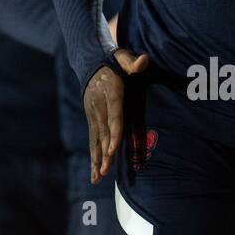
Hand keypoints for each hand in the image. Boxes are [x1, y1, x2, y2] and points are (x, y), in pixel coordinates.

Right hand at [83, 47, 148, 183]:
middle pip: (102, 132)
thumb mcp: (123, 57)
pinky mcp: (91, 119)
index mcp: (110, 92)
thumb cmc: (114, 61)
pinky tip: (95, 174)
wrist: (91, 61)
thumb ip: (133, 61)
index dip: (113, 132)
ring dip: (97, 159)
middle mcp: (98, 105)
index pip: (113, 114)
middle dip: (105, 152)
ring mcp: (92, 114)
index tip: (113, 148)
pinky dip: (94, 157)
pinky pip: (92, 140)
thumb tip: (144, 61)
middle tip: (107, 170)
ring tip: (98, 177)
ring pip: (95, 139)